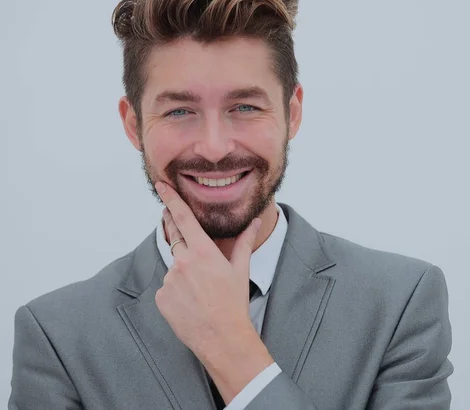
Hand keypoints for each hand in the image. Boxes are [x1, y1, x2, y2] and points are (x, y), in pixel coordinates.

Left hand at [154, 180, 260, 356]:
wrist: (222, 337)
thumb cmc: (234, 303)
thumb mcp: (240, 270)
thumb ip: (244, 242)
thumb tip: (254, 222)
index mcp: (203, 252)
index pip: (183, 218)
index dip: (171, 199)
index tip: (161, 185)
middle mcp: (182, 262)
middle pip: (174, 238)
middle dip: (173, 229)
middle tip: (178, 230)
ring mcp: (169, 280)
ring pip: (174, 267)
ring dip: (184, 272)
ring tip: (200, 292)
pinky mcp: (161, 297)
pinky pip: (167, 287)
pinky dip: (176, 291)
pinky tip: (191, 303)